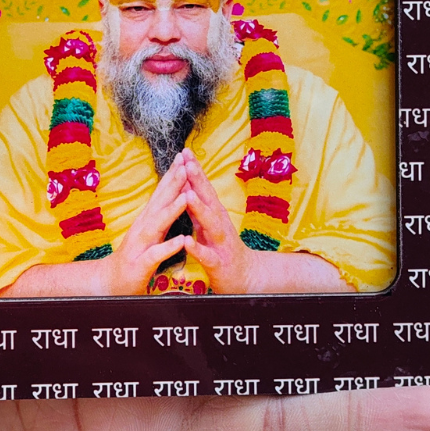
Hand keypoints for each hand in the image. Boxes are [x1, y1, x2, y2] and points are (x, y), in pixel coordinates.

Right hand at [105, 150, 189, 291]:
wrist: (111, 283)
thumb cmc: (136, 257)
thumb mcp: (149, 232)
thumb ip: (159, 215)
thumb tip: (172, 194)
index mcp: (147, 220)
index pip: (161, 194)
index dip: (172, 175)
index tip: (184, 157)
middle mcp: (142, 228)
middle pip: (159, 202)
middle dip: (173, 183)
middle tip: (185, 164)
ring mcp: (140, 245)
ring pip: (157, 225)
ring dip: (171, 210)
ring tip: (186, 197)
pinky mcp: (140, 264)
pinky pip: (156, 255)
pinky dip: (168, 246)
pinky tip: (180, 239)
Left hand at [179, 147, 252, 291]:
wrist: (244, 278)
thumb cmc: (222, 249)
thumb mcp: (208, 225)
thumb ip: (198, 206)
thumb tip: (188, 184)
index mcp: (214, 214)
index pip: (203, 188)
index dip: (195, 170)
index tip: (184, 152)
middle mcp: (220, 224)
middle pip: (209, 199)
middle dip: (198, 180)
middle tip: (188, 162)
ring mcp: (221, 243)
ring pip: (210, 223)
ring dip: (199, 209)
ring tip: (188, 195)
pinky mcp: (219, 263)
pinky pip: (207, 255)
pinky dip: (197, 248)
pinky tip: (187, 241)